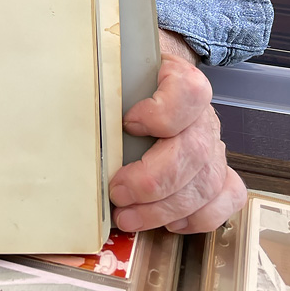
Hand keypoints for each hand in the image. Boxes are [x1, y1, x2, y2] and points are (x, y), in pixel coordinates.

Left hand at [108, 31, 246, 233]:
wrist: (148, 77)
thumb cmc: (127, 78)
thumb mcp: (113, 68)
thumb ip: (100, 79)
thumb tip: (62, 96)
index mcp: (178, 79)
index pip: (189, 92)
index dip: (162, 114)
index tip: (128, 123)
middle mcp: (202, 115)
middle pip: (194, 151)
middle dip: (152, 181)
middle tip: (117, 193)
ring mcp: (213, 145)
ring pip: (207, 184)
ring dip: (165, 209)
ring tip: (129, 217)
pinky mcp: (217, 172)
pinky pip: (226, 198)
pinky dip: (199, 217)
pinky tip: (169, 222)